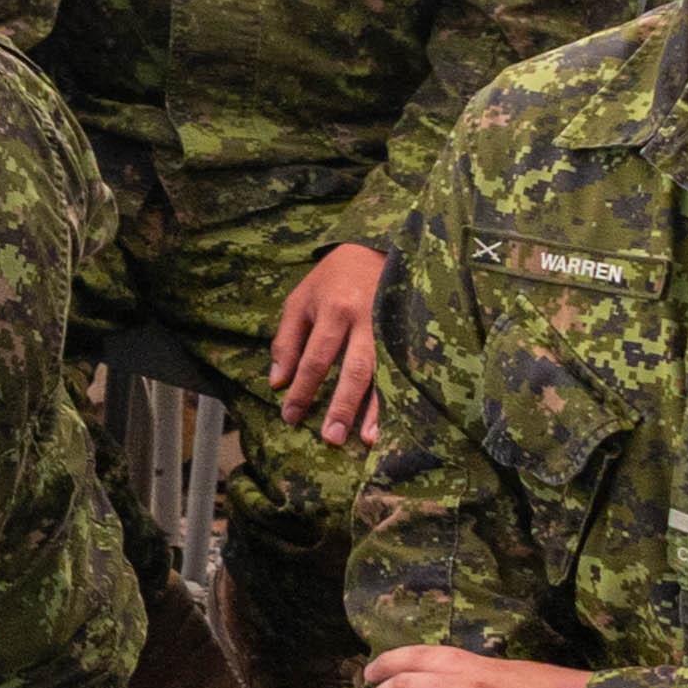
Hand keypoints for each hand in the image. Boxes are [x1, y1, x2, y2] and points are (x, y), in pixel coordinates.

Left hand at [269, 243, 393, 444]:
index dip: (302, 390)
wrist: (379, 248)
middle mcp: (367, 320)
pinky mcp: (410, 332)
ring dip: (375, 409)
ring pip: (385, 373)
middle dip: (342, 406)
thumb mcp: (300, 300)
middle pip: (355, 370)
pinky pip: (404, 369)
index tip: (290, 417)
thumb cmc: (333, 278)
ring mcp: (393, 327)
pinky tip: (396, 419)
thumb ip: (287, 341)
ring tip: (366, 439)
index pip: (316, 359)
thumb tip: (278, 382)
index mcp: (335, 310)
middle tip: (331, 438)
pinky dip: (399, 396)